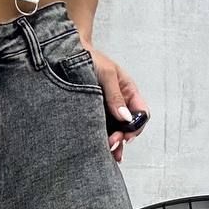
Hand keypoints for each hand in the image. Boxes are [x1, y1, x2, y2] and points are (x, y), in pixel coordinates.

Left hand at [86, 44, 150, 163]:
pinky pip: (102, 131)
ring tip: (109, 153)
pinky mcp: (94, 115)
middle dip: (123, 137)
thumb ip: (116, 96)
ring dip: (115, 144)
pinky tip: (103, 151)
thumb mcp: (107, 74)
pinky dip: (103, 142)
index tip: (126, 134)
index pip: (141, 113)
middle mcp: (120, 103)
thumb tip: (126, 118)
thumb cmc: (90, 58)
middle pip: (129, 127)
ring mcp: (108, 111)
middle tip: (112, 142)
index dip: (136, 126)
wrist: (67, 55)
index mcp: (128, 91)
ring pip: (117, 132)